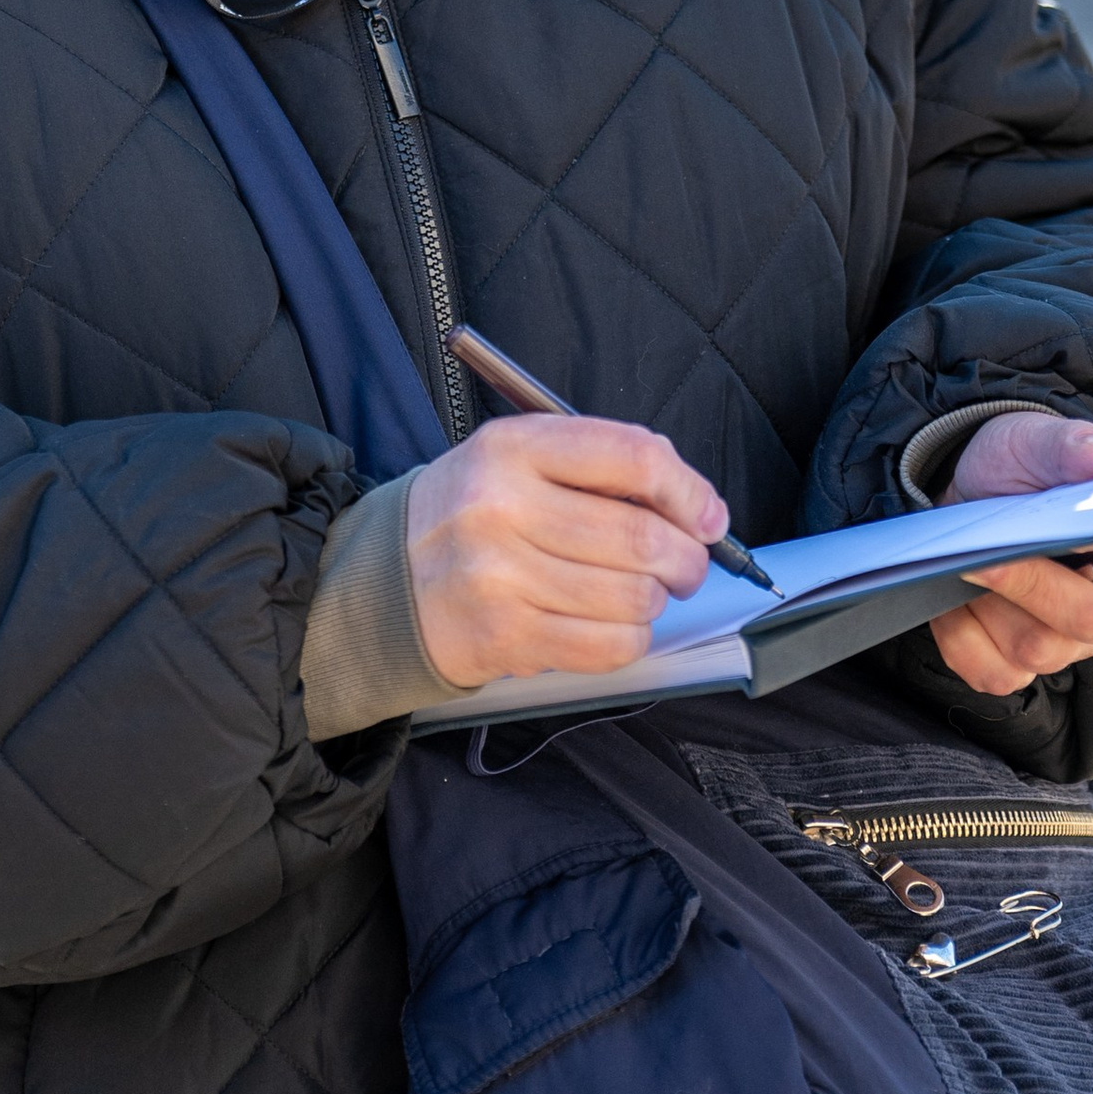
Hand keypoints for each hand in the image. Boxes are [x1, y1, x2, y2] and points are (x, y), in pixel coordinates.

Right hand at [405, 417, 724, 692]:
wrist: (384, 582)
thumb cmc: (469, 516)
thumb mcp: (516, 459)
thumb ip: (598, 467)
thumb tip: (694, 509)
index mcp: (513, 447)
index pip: (633, 457)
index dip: (689, 490)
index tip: (708, 516)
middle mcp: (501, 506)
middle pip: (641, 536)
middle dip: (686, 558)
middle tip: (687, 565)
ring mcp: (500, 576)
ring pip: (632, 596)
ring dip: (654, 601)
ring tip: (639, 593)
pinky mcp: (504, 637)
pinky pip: (608, 646)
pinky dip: (629, 639)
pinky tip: (613, 625)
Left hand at [928, 410, 1092, 698]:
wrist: (976, 490)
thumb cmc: (1020, 467)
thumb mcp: (1038, 441)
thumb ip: (1072, 447)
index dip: (1058, 576)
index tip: (1012, 544)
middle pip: (1079, 628)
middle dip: (1017, 590)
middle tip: (970, 555)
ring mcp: (1071, 642)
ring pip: (1031, 654)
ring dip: (984, 611)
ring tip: (957, 565)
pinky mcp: (1025, 663)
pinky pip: (994, 674)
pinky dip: (961, 639)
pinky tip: (947, 603)